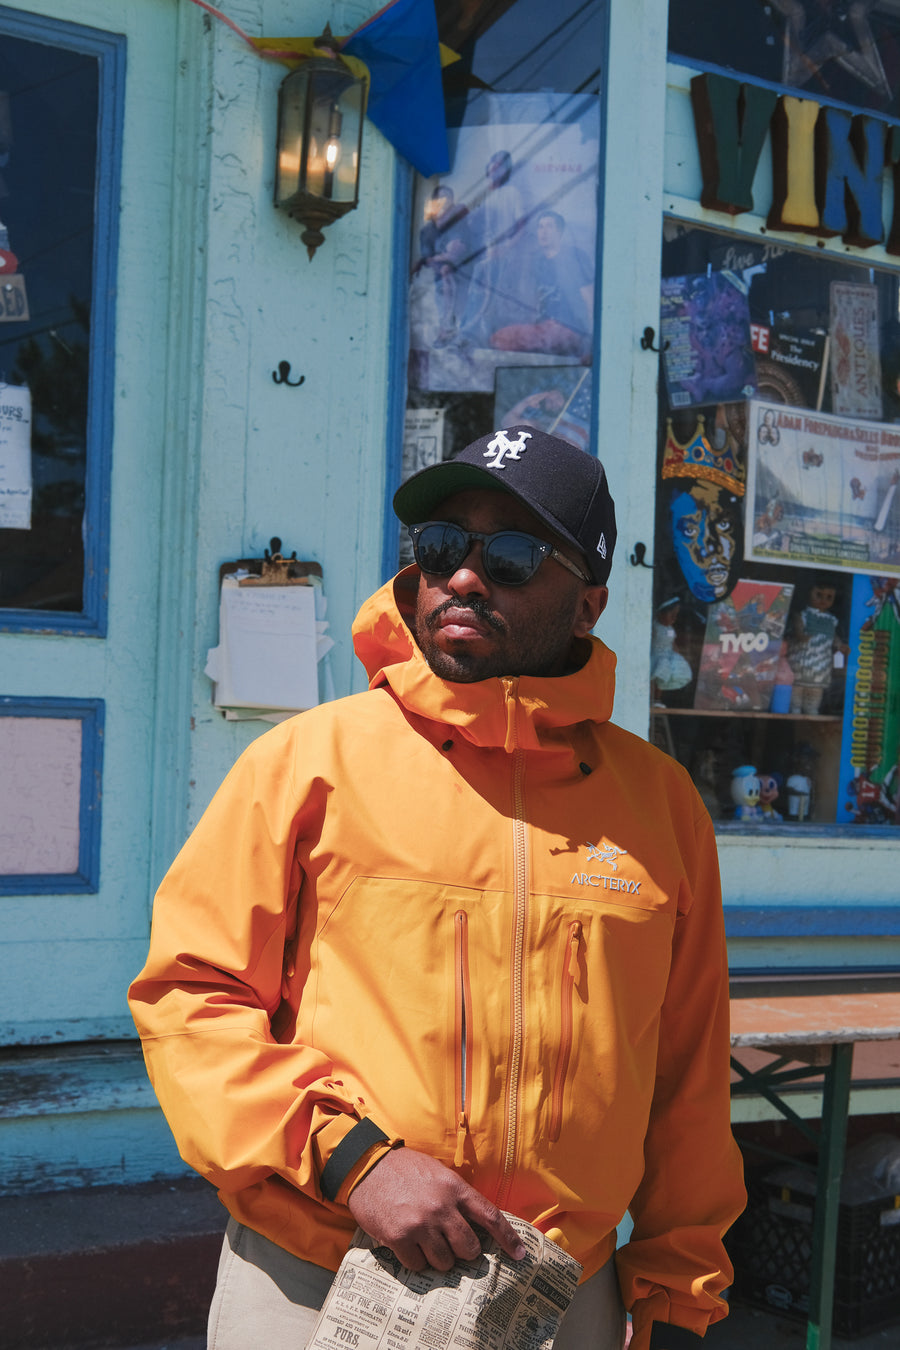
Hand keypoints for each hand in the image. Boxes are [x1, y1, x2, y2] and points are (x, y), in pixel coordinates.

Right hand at [347, 1147, 526, 1271]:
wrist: (367, 1166)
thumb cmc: (405, 1169)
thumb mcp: (438, 1173)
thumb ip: (457, 1196)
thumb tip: (476, 1224)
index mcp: (455, 1188)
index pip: (490, 1216)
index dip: (508, 1238)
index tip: (519, 1255)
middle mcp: (441, 1207)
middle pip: (469, 1248)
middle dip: (464, 1252)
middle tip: (453, 1246)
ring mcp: (421, 1224)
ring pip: (445, 1262)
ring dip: (439, 1258)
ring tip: (426, 1243)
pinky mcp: (399, 1238)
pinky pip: (418, 1266)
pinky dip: (416, 1261)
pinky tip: (408, 1246)